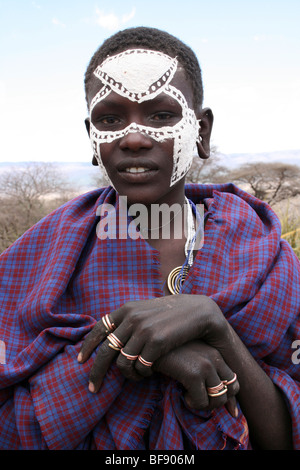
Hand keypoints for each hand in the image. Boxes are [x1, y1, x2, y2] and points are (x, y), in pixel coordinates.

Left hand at [78, 295, 229, 391]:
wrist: (199, 311)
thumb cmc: (173, 314)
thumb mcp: (147, 311)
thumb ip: (130, 320)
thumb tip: (112, 333)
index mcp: (127, 309)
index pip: (100, 328)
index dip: (88, 346)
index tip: (81, 360)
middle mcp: (131, 317)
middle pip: (105, 351)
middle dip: (96, 372)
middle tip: (92, 388)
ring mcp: (143, 329)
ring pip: (123, 364)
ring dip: (128, 375)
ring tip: (136, 377)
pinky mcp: (156, 342)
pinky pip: (140, 367)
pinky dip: (142, 374)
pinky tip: (149, 374)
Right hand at [153, 340, 238, 415]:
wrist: (147, 345)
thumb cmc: (167, 354)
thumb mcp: (189, 359)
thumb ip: (205, 374)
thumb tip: (232, 409)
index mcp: (214, 351)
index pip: (234, 379)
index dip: (228, 395)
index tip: (215, 403)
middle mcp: (214, 356)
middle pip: (231, 389)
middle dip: (217, 401)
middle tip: (199, 399)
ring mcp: (206, 364)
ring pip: (219, 398)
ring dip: (204, 404)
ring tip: (190, 396)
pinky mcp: (193, 373)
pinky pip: (201, 401)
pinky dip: (192, 403)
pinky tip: (182, 394)